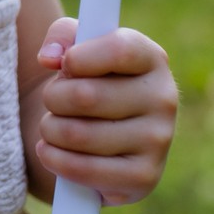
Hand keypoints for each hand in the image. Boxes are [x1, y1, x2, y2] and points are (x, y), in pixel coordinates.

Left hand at [33, 19, 177, 205]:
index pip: (119, 51)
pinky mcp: (144, 178)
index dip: (78, 58)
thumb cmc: (85, 80)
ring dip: (50, 130)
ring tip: (53, 126)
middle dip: (53, 98)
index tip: (64, 66)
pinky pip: (83, 170)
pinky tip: (50, 151)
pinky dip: (53, 159)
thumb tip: (50, 58)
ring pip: (77, 134)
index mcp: (152, 59)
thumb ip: (62, 35)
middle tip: (53, 101)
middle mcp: (163, 98)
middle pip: (86, 96)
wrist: (98, 133)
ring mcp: (158, 141)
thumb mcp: (75, 46)